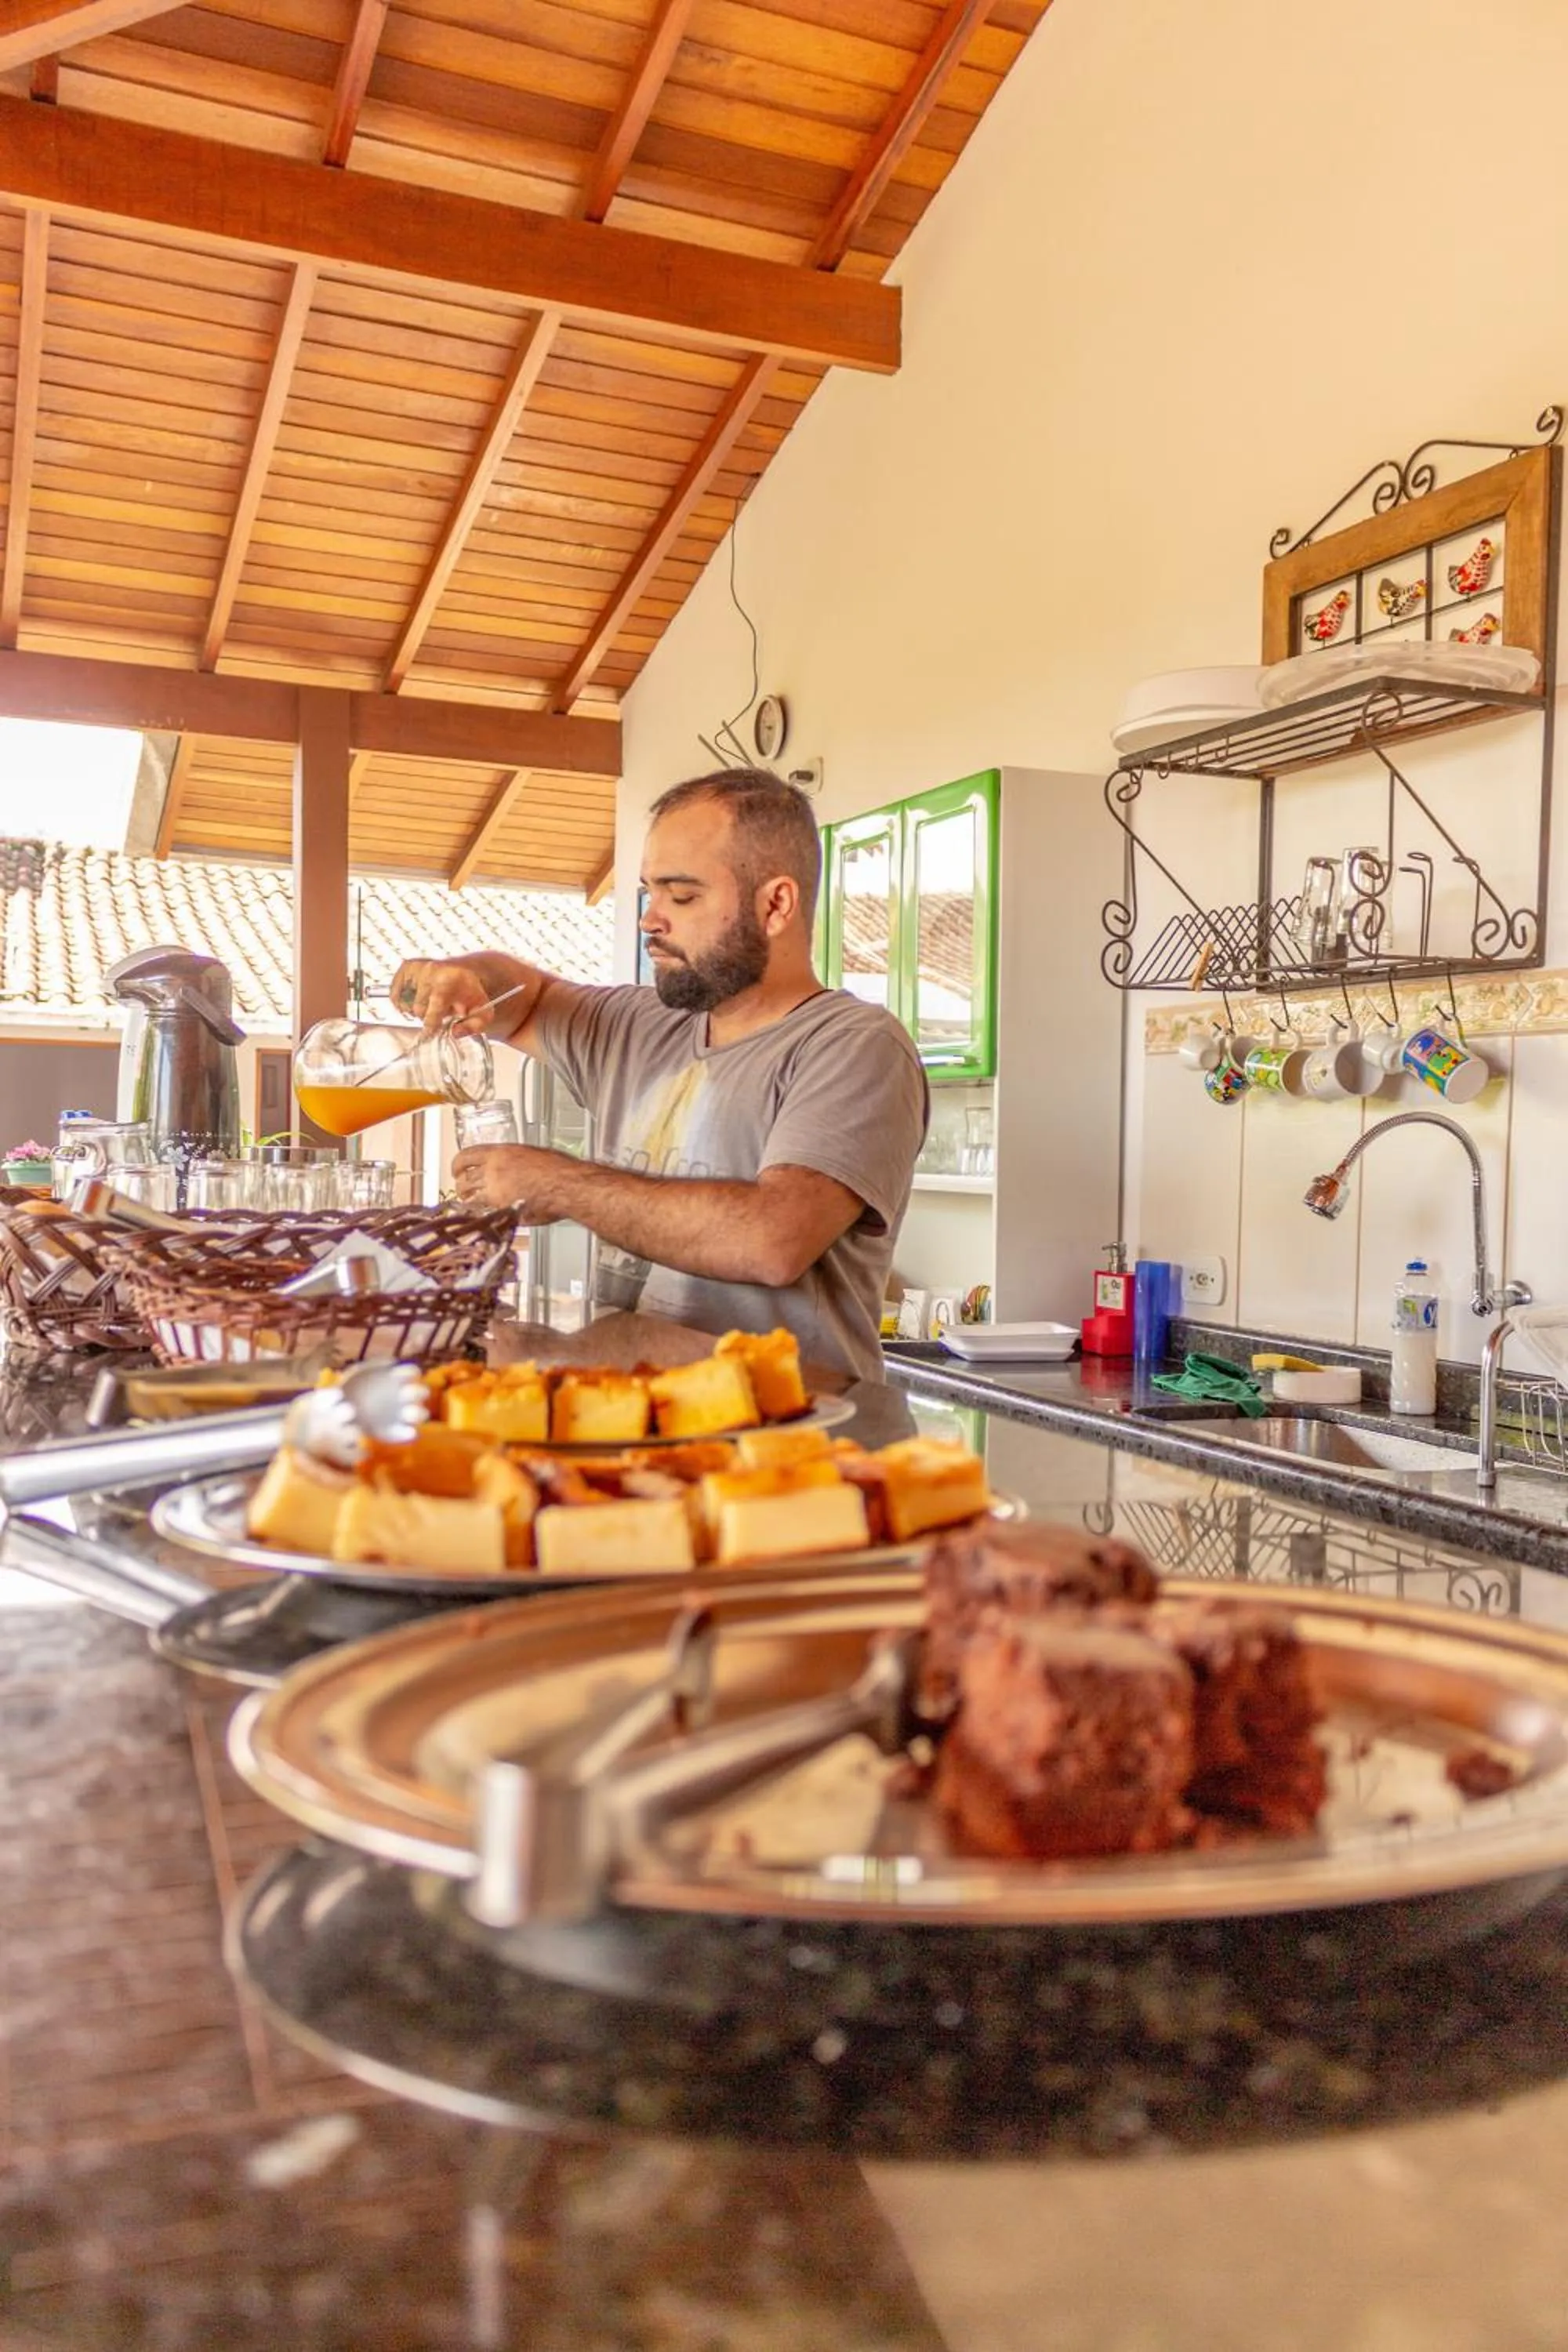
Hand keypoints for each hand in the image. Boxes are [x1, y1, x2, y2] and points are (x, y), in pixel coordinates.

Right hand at [390, 955, 525, 1039]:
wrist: (462, 972)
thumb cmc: (470, 995)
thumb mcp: (482, 1012)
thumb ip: (474, 1026)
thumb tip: (454, 1032)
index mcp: (450, 979)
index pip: (433, 1008)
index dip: (431, 1025)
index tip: (430, 1034)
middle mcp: (431, 969)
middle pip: (418, 1009)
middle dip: (427, 1017)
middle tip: (439, 1013)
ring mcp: (417, 967)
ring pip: (404, 1003)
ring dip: (415, 1010)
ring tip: (430, 1004)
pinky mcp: (406, 967)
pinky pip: (395, 995)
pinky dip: (402, 1003)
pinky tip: (417, 1000)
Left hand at [451, 1144, 578, 1220]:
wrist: (566, 1186)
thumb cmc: (558, 1169)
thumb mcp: (531, 1155)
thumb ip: (514, 1162)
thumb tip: (511, 1168)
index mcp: (499, 1154)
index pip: (466, 1156)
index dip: (458, 1164)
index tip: (457, 1169)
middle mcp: (492, 1172)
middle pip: (464, 1180)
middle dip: (461, 1186)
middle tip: (463, 1190)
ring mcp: (495, 1193)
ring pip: (470, 1199)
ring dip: (468, 1203)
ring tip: (471, 1205)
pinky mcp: (502, 1211)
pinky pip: (485, 1215)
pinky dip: (482, 1217)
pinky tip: (486, 1218)